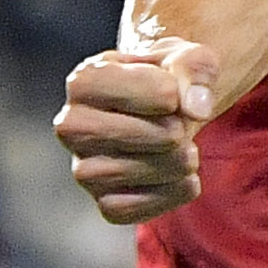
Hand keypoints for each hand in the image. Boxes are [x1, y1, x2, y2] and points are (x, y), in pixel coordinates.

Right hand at [57, 39, 218, 223]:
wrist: (166, 109)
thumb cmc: (169, 79)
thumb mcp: (187, 58)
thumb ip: (194, 70)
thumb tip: (196, 109)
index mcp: (85, 80)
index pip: (144, 91)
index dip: (174, 94)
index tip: (174, 93)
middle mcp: (71, 125)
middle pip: (132, 135)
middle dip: (172, 132)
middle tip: (181, 128)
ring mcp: (83, 167)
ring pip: (127, 173)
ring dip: (174, 163)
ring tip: (186, 151)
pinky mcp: (103, 201)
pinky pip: (130, 210)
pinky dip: (169, 195)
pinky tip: (182, 178)